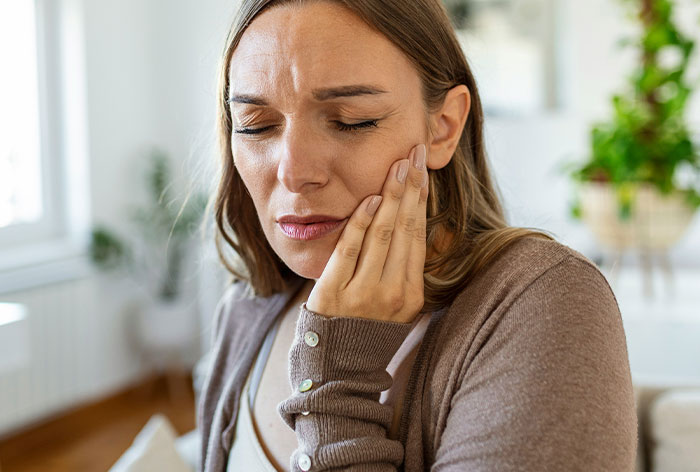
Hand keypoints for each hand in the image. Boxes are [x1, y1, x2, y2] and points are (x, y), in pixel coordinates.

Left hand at [306, 143, 428, 323]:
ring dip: (390, 196)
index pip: (419, 235)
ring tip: (397, 166)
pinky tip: (370, 199)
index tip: (423, 170)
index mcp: (411, 294)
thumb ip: (404, 268)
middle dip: (411, 187)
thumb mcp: (397, 304)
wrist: (338, 366)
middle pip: (405, 229)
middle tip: (415, 153)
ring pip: (382, 235)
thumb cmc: (368, 328)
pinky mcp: (334, 293)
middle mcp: (393, 292)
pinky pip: (350, 250)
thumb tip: (410, 220)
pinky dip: (361, 222)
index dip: (421, 199)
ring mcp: (364, 293)